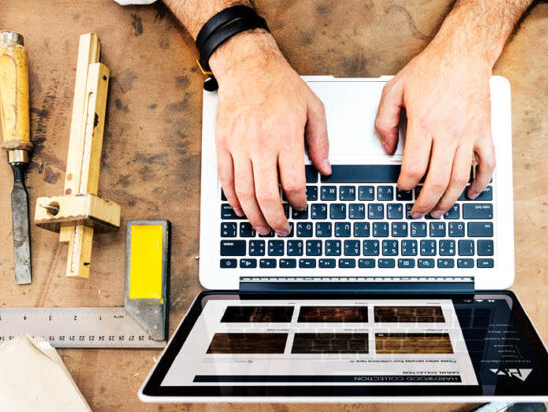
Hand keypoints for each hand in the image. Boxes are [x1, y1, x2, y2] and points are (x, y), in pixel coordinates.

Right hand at [210, 31, 330, 235]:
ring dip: (253, 215)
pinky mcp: (222, 144)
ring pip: (244, 193)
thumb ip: (321, 142)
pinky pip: (225, 179)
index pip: (293, 183)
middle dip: (276, 219)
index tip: (301, 207)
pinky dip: (232, 199)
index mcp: (286, 136)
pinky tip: (240, 209)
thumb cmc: (280, 84)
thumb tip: (325, 169)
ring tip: (262, 226)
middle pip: (267, 195)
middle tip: (282, 229)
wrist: (248, 65)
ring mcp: (238, 145)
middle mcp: (260, 143)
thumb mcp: (312, 108)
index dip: (298, 202)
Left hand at [375, 43, 494, 218]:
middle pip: (438, 180)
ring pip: (461, 178)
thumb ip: (384, 121)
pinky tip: (472, 193)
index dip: (406, 186)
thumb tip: (386, 149)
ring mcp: (470, 133)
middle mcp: (448, 131)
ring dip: (450, 200)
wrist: (463, 53)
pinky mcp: (485, 131)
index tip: (402, 190)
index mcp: (424, 123)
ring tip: (439, 211)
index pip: (414, 168)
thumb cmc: (431, 69)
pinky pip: (487, 164)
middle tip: (418, 212)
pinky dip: (481, 183)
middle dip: (426, 203)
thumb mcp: (394, 89)